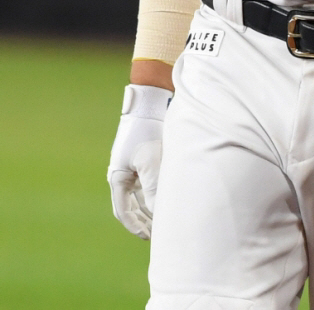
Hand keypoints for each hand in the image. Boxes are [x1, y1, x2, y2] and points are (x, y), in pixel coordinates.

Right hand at [107, 84, 172, 238]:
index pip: (123, 210)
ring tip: (165, 219)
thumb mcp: (150, 163)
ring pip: (141, 195)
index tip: (148, 237)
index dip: (135, 226)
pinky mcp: (145, 158)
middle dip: (143, 220)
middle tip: (157, 234)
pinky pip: (149, 183)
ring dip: (150, 208)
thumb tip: (158, 214)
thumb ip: (153, 190)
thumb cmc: (147, 132)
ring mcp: (133, 166)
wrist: (151, 104)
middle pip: (132, 205)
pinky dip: (156, 193)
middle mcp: (124, 173)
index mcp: (118, 176)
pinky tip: (168, 198)